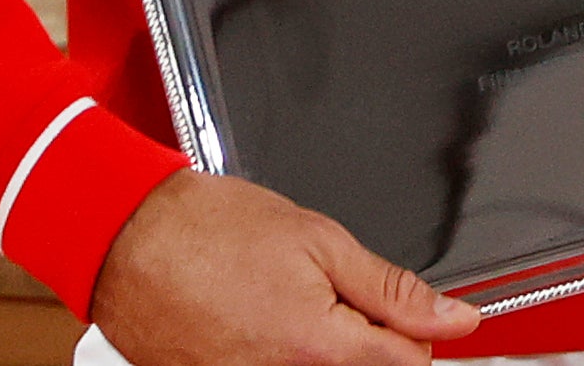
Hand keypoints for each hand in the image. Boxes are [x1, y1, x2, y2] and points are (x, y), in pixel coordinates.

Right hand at [93, 170, 479, 365]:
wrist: (129, 239)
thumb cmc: (213, 230)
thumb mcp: (322, 242)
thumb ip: (393, 290)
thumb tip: (454, 318)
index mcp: (318, 348)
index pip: (408, 363)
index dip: (416, 326)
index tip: (408, 306)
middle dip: (367, 337)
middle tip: (334, 293)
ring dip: (322, 345)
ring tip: (286, 301)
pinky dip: (282, 352)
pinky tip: (260, 318)